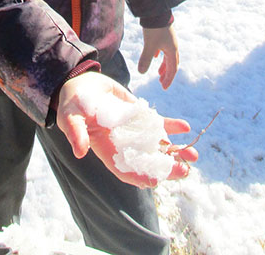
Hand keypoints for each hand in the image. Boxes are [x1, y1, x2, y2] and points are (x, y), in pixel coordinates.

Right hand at [56, 71, 197, 188]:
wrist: (80, 83)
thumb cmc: (72, 104)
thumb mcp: (70, 117)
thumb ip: (76, 133)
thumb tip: (79, 152)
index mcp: (106, 149)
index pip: (124, 169)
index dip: (139, 177)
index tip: (154, 181)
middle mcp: (123, 143)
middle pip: (148, 161)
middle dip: (167, 167)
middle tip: (185, 170)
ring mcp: (133, 130)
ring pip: (157, 144)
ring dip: (176, 150)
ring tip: (194, 154)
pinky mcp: (139, 115)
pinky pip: (158, 123)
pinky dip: (171, 126)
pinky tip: (186, 127)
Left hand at [137, 25, 178, 89]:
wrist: (156, 11)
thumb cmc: (154, 29)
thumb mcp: (149, 46)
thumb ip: (145, 59)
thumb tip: (141, 72)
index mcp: (172, 50)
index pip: (172, 69)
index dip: (168, 79)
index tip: (164, 88)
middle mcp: (173, 46)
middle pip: (172, 63)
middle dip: (167, 74)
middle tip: (161, 82)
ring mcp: (169, 40)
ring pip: (168, 56)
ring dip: (164, 65)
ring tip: (158, 72)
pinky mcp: (164, 34)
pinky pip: (164, 48)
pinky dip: (160, 55)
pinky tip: (154, 55)